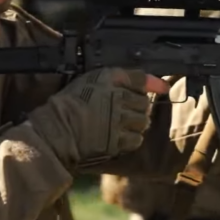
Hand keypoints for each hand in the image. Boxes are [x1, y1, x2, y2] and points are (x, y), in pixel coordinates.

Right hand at [27, 68, 169, 167]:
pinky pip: (136, 139)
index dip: (152, 83)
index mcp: (110, 79)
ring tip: (123, 124)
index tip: (163, 88)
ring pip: (143, 121)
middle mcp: (117, 98)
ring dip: (136, 123)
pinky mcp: (116, 141)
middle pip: (144, 103)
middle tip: (127, 111)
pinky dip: (131, 138)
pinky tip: (120, 136)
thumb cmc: (69, 103)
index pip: (139, 78)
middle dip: (139, 107)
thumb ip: (121, 77)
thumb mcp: (91, 79)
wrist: (57, 130)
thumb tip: (158, 82)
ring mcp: (118, 121)